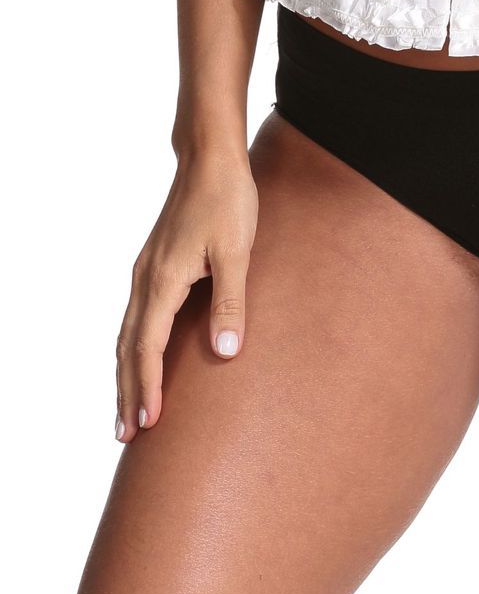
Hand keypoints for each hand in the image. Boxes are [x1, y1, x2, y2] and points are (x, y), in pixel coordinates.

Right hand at [115, 147, 257, 442]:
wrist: (210, 159)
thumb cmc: (227, 200)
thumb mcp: (238, 251)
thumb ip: (231, 301)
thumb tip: (226, 351)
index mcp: (163, 281)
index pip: (147, 347)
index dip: (147, 387)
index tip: (148, 423)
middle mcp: (146, 280)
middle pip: (128, 348)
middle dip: (127, 392)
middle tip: (126, 434)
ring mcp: (146, 271)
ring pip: (127, 333)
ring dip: (126, 373)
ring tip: (127, 409)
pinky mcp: (154, 264)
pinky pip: (135, 316)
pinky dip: (132, 347)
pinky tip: (140, 357)